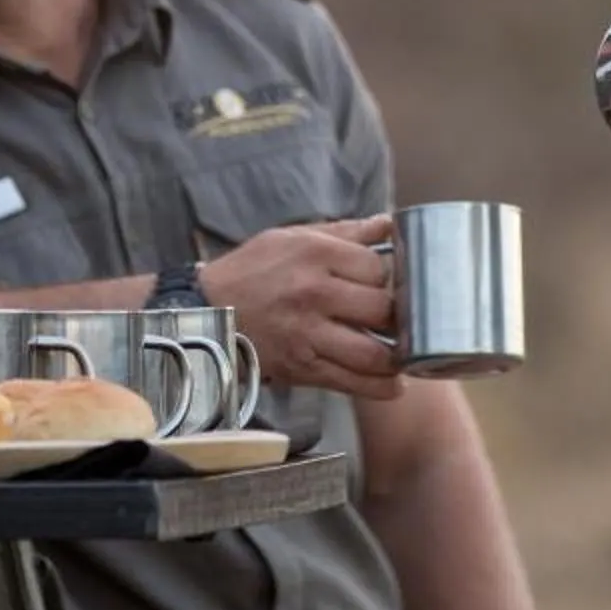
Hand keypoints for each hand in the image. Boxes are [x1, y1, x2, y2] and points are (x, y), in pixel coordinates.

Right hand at [199, 216, 402, 402]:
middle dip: (396, 316)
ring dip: (396, 357)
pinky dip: (379, 387)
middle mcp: (314, 294)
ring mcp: (308, 334)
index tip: (385, 284)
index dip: (388, 276)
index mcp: (315, 255)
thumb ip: (346, 233)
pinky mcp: (302, 368)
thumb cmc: (254, 270)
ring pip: (373, 353)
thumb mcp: (295, 237)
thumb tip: (390, 223)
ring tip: (403, 353)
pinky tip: (393, 383)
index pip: (377, 268)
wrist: (207, 311)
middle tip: (399, 319)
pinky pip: (351, 383)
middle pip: (381, 309)